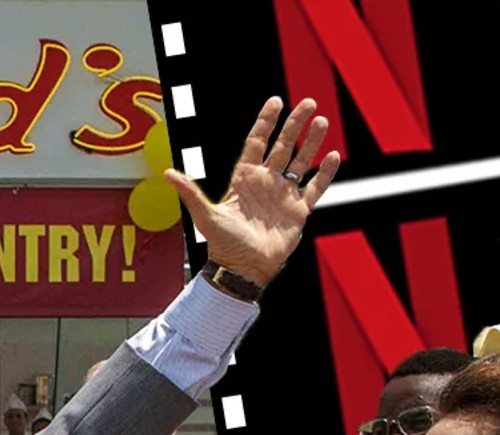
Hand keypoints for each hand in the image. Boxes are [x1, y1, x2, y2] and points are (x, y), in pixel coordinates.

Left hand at [167, 97, 340, 286]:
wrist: (244, 269)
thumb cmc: (223, 244)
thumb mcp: (205, 216)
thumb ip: (190, 192)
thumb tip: (166, 173)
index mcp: (244, 179)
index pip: (257, 143)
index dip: (266, 122)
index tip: (275, 101)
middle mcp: (266, 182)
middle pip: (283, 146)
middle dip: (295, 124)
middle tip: (307, 102)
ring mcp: (283, 194)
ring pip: (301, 161)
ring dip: (311, 142)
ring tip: (321, 121)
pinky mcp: (299, 210)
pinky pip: (315, 187)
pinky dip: (325, 173)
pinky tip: (333, 156)